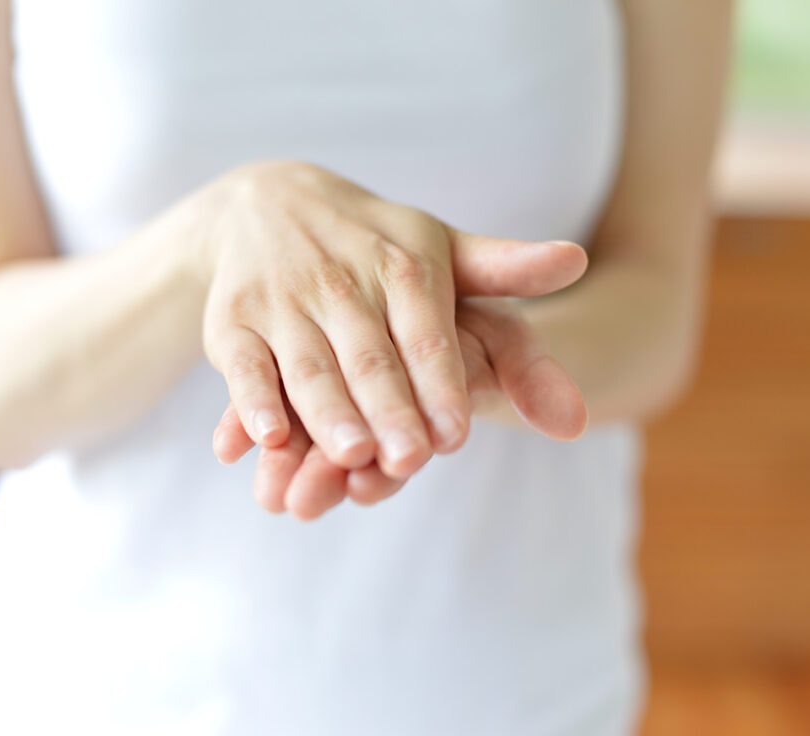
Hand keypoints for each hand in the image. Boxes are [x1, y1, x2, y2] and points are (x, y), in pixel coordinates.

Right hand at [200, 160, 587, 480]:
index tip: (455, 433)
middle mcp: (342, 279)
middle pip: (370, 357)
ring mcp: (284, 299)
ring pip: (308, 367)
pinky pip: (243, 366)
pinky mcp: (232, 320)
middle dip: (390, 409)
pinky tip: (263, 440)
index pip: (427, 332)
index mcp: (404, 263)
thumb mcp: (441, 249)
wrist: (267, 201)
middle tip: (411, 459)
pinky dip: (250, 402)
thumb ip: (507, 269)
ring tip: (350, 455)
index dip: (440, 383)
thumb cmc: (374, 245)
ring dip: (327, 412)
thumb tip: (577, 261)